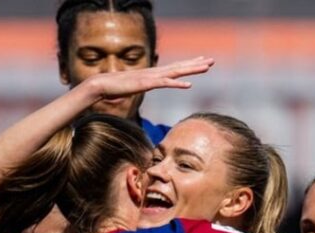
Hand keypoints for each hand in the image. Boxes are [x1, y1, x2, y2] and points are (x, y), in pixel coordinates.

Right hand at [84, 56, 213, 103]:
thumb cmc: (115, 88)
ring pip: (176, 72)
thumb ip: (139, 88)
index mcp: (152, 74)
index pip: (174, 68)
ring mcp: (151, 77)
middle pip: (179, 67)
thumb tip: (140, 89)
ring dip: (192, 70)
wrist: (102, 85)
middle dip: (196, 64)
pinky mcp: (146, 84)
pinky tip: (188, 85)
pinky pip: (165, 83)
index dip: (188, 65)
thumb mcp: (132, 89)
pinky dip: (177, 83)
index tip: (201, 62)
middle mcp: (154, 73)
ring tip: (206, 67)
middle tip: (211, 61)